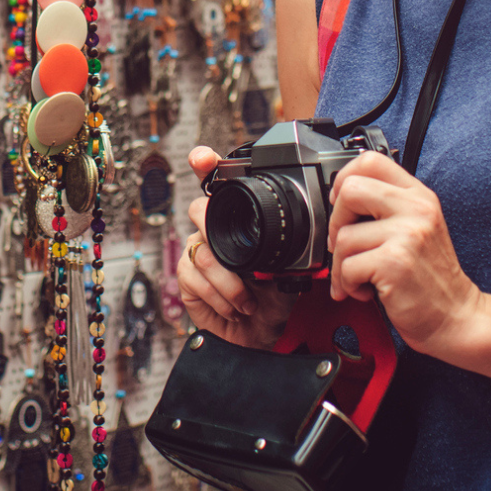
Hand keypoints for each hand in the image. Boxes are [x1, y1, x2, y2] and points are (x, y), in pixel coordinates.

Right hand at [177, 146, 294, 348]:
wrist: (261, 332)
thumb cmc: (274, 296)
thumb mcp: (289, 265)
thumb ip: (288, 245)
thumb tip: (305, 228)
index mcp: (238, 220)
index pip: (218, 185)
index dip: (206, 166)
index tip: (202, 158)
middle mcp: (212, 229)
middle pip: (199, 211)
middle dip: (218, 232)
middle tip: (240, 258)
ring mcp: (196, 251)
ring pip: (203, 253)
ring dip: (230, 284)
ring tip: (249, 300)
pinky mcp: (186, 277)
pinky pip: (195, 278)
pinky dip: (220, 296)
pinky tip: (235, 306)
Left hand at [328, 151, 481, 357]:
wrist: (456, 316)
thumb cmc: (431, 277)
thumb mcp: (418, 227)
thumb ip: (390, 207)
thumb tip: (343, 197)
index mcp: (418, 196)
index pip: (371, 160)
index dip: (345, 179)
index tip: (341, 202)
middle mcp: (415, 209)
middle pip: (351, 190)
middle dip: (336, 222)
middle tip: (344, 244)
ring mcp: (407, 234)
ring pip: (344, 236)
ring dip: (341, 265)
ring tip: (359, 277)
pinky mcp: (395, 263)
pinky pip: (347, 267)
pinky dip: (347, 285)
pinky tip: (366, 290)